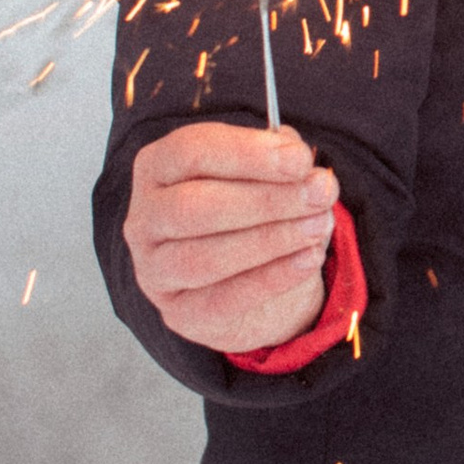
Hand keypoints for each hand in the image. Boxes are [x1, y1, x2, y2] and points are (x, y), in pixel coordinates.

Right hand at [124, 122, 337, 355]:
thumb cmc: (251, 211)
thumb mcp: (266, 175)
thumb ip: (284, 166)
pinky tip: (307, 259)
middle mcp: (144, 218)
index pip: (190, 151)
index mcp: (158, 167)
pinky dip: (271, 279)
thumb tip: (312, 175)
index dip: (247, 153)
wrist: (253, 282)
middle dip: (265, 199)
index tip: (300, 159)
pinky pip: (223, 299)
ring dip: (270, 239)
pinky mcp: (179, 313)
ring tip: (317, 226)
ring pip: (203, 257)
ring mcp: (154, 270)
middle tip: (318, 195)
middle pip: (193, 206)